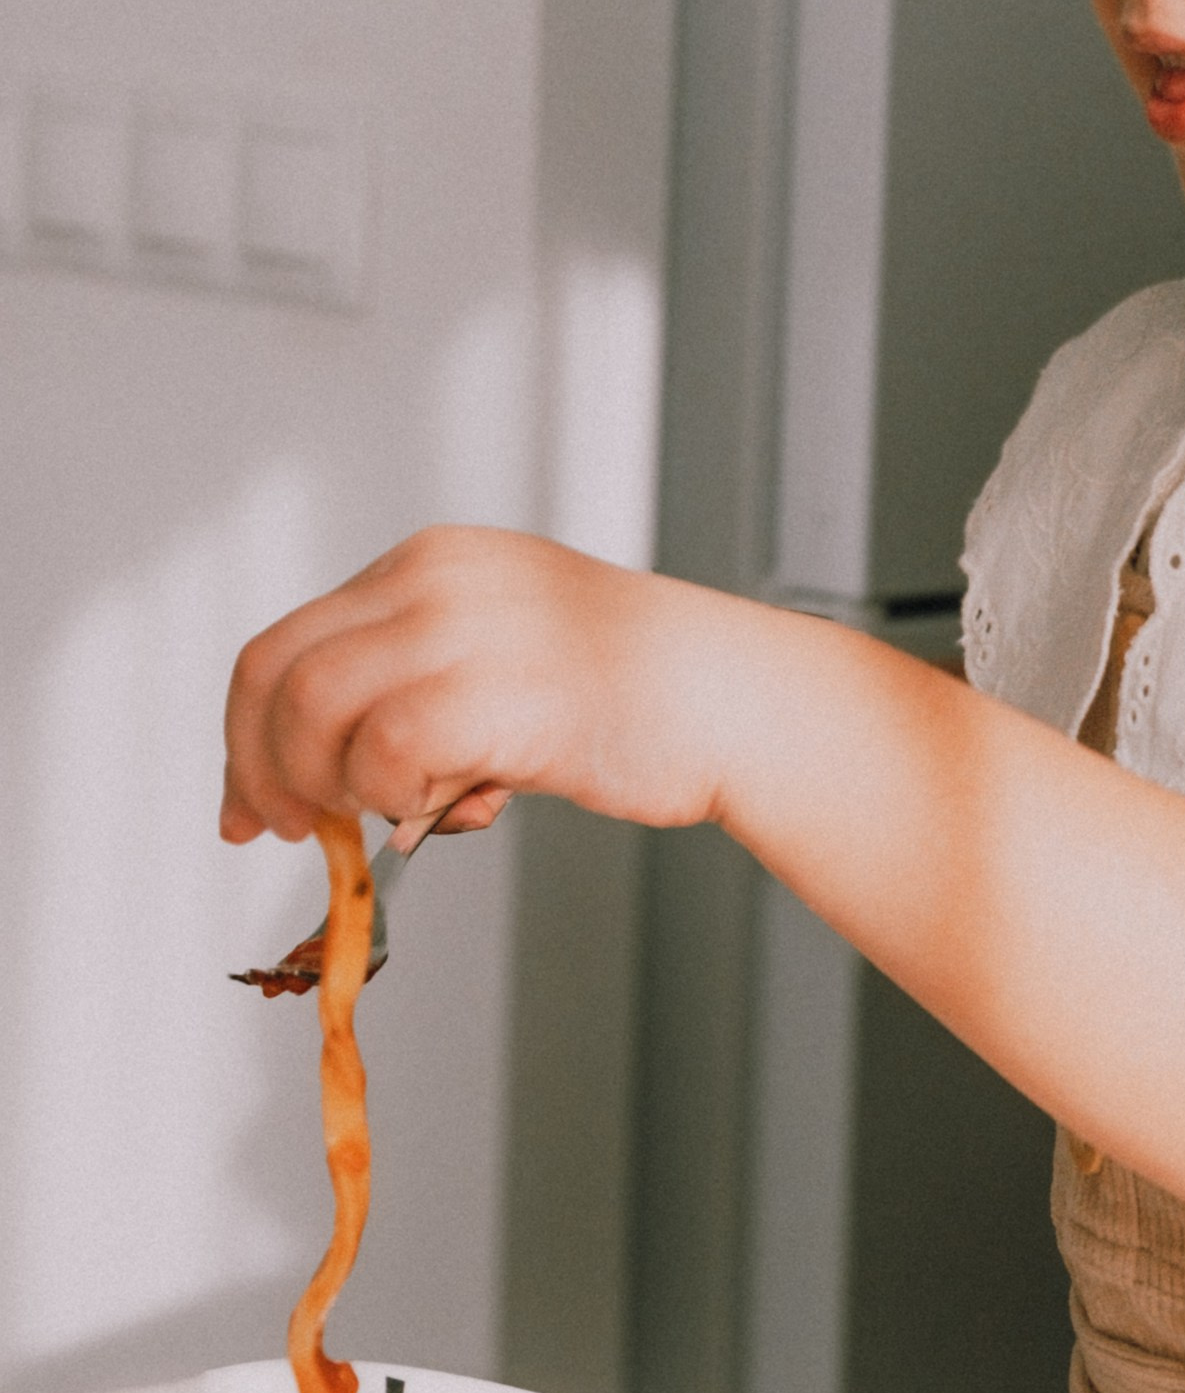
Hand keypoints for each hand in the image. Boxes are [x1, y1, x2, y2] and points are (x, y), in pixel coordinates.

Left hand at [221, 526, 736, 846]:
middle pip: (276, 673)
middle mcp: (433, 579)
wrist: (727, 697)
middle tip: (283, 830)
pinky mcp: (491, 693)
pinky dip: (393, 799)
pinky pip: (382, 756)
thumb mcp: (500, 649)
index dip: (248, 734)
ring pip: (313, 713)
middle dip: (261, 770)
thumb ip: (414, 688)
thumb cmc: (628, 690)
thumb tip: (325, 781)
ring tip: (396, 814)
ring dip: (329, 789)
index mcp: (430, 562)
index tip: (250, 801)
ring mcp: (462, 630)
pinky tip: (458, 806)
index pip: (287, 642)